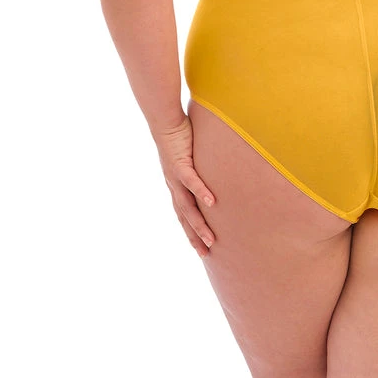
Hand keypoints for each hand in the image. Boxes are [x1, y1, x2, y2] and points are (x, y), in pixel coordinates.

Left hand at [153, 114, 215, 257]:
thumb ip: (201, 169)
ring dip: (198, 224)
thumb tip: (213, 175)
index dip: (191, 232)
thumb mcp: (192, 159)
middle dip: (194, 237)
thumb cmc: (180, 137)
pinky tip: (212, 203)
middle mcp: (174, 186)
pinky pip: (192, 181)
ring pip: (187, 206)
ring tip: (211, 239)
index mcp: (176, 187)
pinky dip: (201, 192)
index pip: (183, 215)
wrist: (164, 122)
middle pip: (184, 218)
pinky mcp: (181, 164)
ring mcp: (176, 178)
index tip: (201, 249)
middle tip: (206, 254)